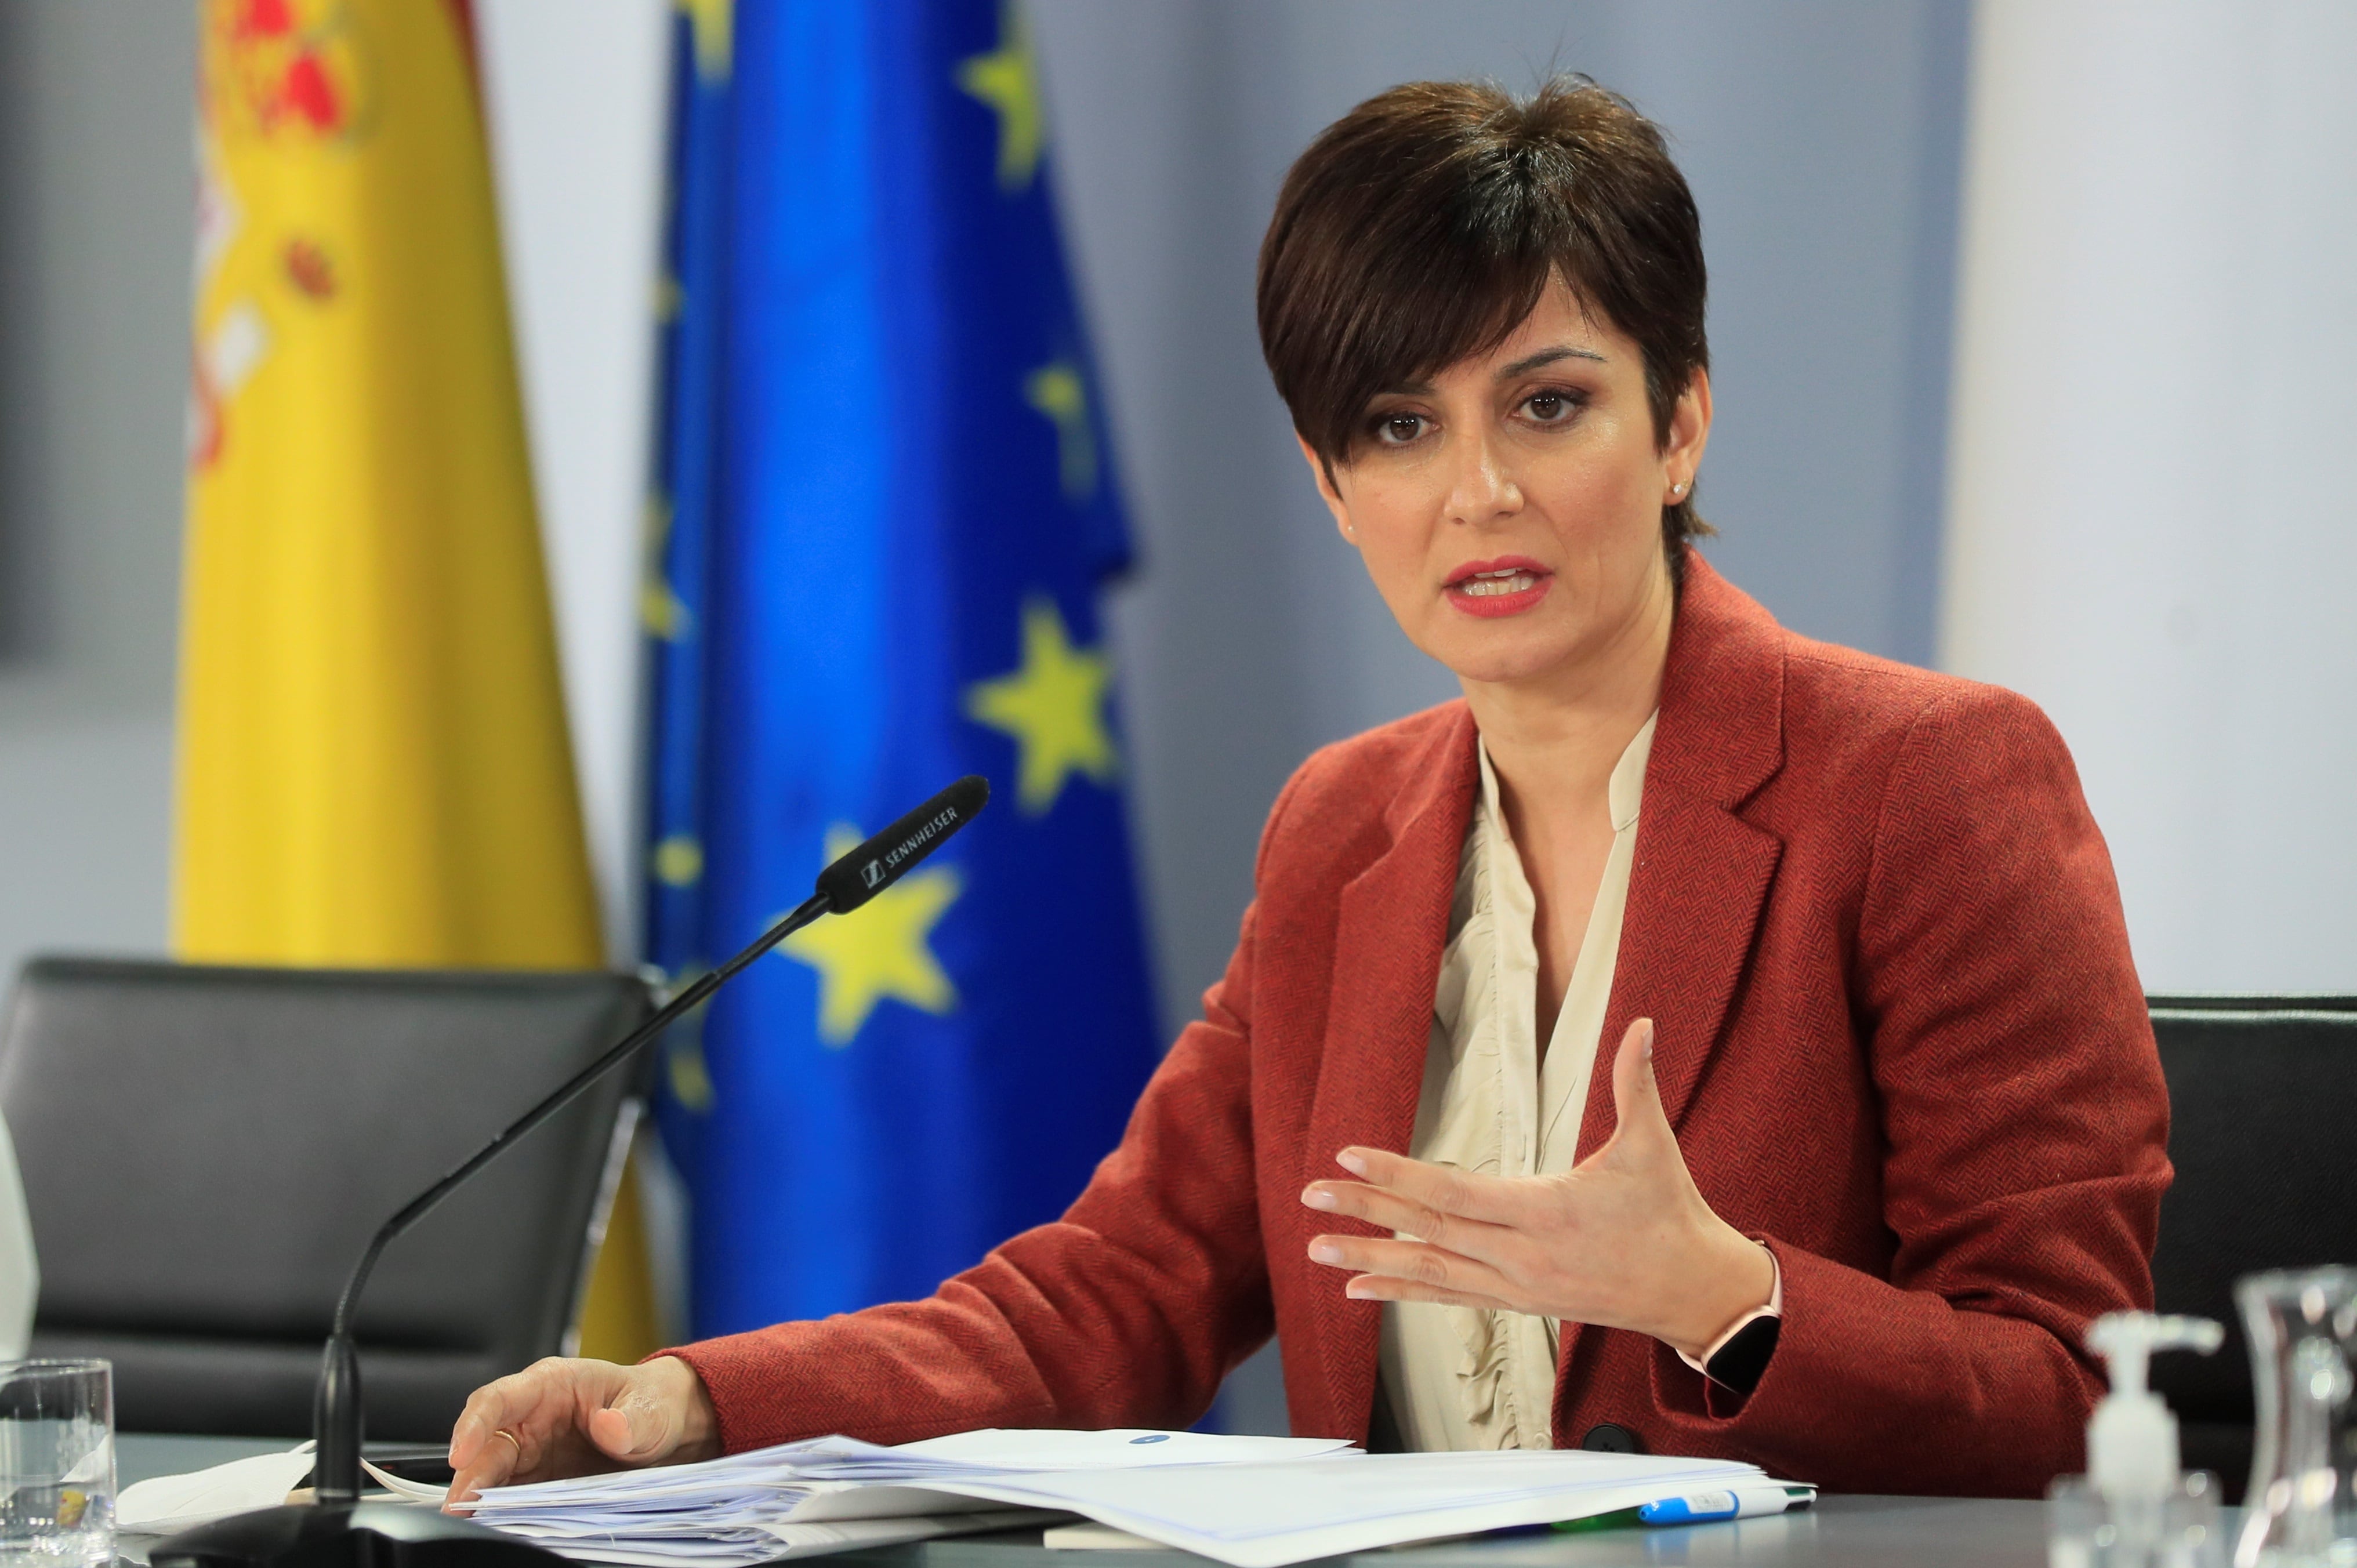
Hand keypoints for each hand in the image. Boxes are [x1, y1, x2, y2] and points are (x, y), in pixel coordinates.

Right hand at [445, 1355, 720, 1508]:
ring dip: (478, 1499)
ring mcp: (531, 1453)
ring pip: (492, 1475)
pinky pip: (511, 1497)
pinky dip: (502, 1513)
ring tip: (469, 1524)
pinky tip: (499, 1529)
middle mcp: (531, 1419)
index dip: (474, 1424)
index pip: (499, 1398)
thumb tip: (610, 1425)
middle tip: (458, 1508)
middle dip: (469, 1476)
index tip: (461, 1454)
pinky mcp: (537, 1481)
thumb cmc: (652, 1405)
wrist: (667, 1430)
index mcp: (551, 1385)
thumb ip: (633, 1418)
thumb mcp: (651, 1408)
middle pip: (487, 1446)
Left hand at [1300, 1017, 1772, 1358]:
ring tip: (1317, 1248)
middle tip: (1310, 1197)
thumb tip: (1644, 1023)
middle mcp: (1521, 1257)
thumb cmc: (1671, 1213)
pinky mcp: (1518, 1306)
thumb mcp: (1653, 1146)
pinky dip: (1401, 1293)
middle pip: (1428, 1233)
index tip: (1348, 1159)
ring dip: (1369, 1260)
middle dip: (1365, 1214)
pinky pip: (1448, 1299)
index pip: (1454, 1193)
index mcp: (1545, 1211)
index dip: (1399, 1176)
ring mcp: (1517, 1288)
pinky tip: (1358, 1290)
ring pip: (1430, 1274)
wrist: (1696, 1293)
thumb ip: (1635, 1082)